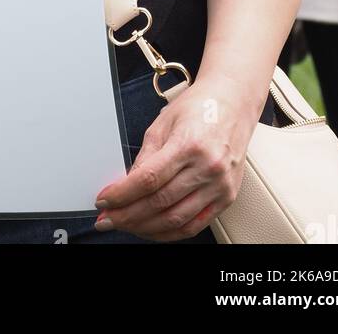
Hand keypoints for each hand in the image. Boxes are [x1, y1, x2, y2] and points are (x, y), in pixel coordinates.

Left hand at [94, 76, 257, 240]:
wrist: (233, 103)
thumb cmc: (198, 108)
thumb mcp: (163, 123)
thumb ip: (145, 157)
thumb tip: (125, 185)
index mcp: (189, 145)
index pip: (148, 179)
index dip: (122, 194)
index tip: (104, 201)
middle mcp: (207, 168)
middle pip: (160, 203)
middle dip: (127, 215)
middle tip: (107, 218)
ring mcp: (220, 186)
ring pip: (176, 220)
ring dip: (145, 228)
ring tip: (125, 225)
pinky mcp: (227, 198)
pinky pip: (195, 226)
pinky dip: (170, 233)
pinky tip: (152, 229)